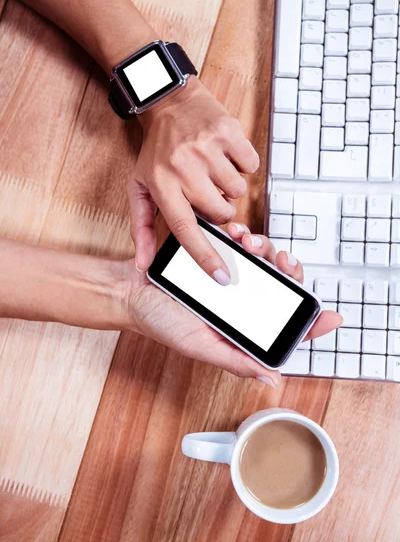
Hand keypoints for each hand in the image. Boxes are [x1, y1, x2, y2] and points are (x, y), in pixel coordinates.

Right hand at [124, 223, 342, 386]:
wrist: (131, 290)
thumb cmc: (162, 322)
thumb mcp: (199, 346)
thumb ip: (235, 361)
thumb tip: (273, 378)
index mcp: (242, 326)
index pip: (285, 324)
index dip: (311, 322)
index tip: (330, 316)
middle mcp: (242, 301)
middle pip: (282, 285)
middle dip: (290, 271)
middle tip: (283, 261)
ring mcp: (231, 276)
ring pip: (265, 259)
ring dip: (266, 247)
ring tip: (250, 242)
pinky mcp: (217, 255)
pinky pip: (239, 242)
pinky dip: (243, 234)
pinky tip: (237, 232)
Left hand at [128, 77, 258, 284]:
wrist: (169, 102)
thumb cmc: (156, 151)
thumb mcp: (140, 187)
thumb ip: (140, 227)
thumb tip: (144, 264)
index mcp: (162, 186)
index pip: (186, 231)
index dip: (206, 257)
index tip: (222, 277)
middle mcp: (184, 168)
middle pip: (220, 213)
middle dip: (218, 208)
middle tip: (206, 191)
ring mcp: (208, 149)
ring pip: (238, 191)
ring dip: (230, 186)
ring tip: (213, 170)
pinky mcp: (228, 133)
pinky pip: (250, 166)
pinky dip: (241, 165)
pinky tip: (224, 155)